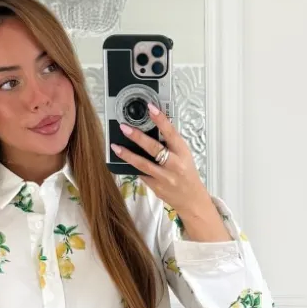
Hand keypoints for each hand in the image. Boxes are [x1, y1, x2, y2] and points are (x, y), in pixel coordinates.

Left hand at [110, 103, 212, 219]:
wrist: (191, 199)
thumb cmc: (187, 174)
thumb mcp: (184, 156)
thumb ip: (170, 145)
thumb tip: (152, 130)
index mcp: (182, 153)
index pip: (171, 133)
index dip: (161, 119)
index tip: (151, 108)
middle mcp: (173, 164)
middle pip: (154, 148)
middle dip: (138, 137)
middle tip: (125, 127)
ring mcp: (164, 177)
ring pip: (143, 164)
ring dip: (127, 154)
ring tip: (115, 146)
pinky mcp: (155, 187)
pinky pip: (141, 174)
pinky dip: (132, 166)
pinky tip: (123, 160)